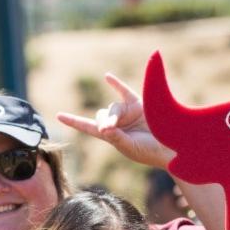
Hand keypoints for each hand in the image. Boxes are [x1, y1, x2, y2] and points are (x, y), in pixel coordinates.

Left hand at [56, 73, 173, 168]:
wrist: (171, 145)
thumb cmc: (149, 151)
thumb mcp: (129, 147)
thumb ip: (115, 137)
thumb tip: (102, 127)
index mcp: (111, 136)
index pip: (88, 127)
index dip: (73, 121)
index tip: (58, 115)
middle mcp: (117, 123)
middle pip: (100, 115)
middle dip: (105, 121)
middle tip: (113, 128)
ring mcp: (127, 112)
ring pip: (112, 107)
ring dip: (115, 114)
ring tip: (122, 123)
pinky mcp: (138, 103)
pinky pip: (124, 91)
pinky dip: (115, 84)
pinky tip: (107, 77)